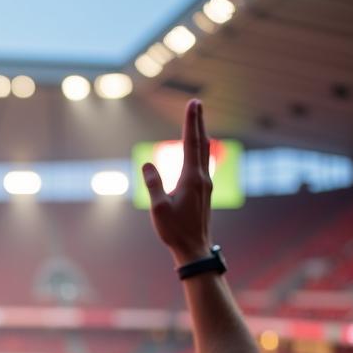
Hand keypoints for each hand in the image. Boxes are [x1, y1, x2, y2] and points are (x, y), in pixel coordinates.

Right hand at [143, 99, 211, 266]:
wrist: (194, 248)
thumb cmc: (174, 231)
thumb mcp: (158, 209)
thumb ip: (153, 185)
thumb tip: (147, 164)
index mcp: (190, 179)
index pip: (190, 143)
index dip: (191, 122)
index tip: (193, 104)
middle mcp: (201, 178)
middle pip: (201, 143)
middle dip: (197, 123)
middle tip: (196, 104)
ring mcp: (205, 185)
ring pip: (204, 153)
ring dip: (200, 134)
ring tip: (198, 121)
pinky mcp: (204, 192)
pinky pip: (203, 164)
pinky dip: (200, 150)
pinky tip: (199, 150)